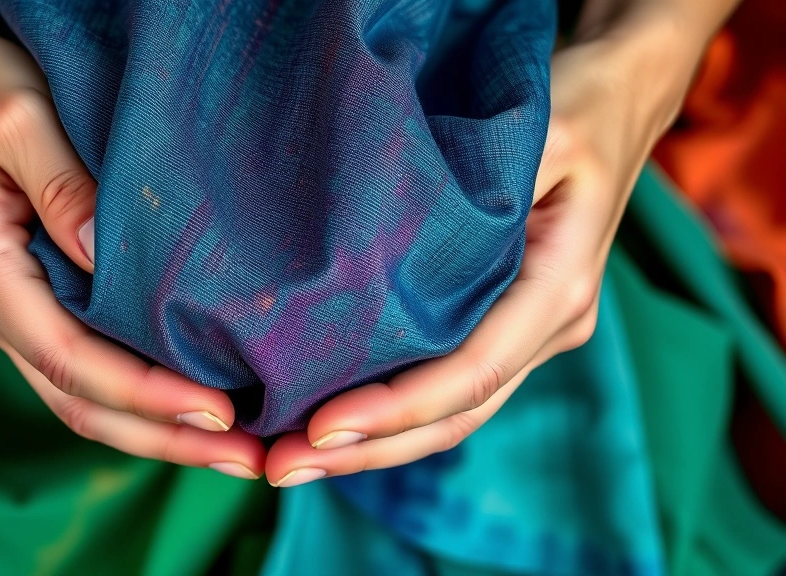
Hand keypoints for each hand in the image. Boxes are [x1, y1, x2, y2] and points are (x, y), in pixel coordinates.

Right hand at [0, 0, 264, 477]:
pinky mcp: (28, 298)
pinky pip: (79, 367)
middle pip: (78, 401)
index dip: (146, 396)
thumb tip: (110, 259)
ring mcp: (5, 308)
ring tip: (228, 448)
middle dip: (161, 437)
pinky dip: (134, 397)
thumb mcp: (19, 119)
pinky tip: (185, 403)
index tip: (219, 412)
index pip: (71, 360)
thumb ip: (64, 188)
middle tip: (244, 457)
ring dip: (152, 430)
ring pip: (78, 396)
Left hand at [263, 1, 734, 486]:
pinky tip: (331, 417)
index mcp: (558, 288)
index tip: (318, 428)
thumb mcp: (539, 134)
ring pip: (451, 413)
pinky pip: (449, 383)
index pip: (472, 373)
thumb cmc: (576, 107)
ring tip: (288, 458)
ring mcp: (530, 333)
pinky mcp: (506, 324)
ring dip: (373, 444)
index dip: (395, 411)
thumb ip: (485, 192)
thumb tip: (386, 253)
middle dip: (367, 450)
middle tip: (279, 467)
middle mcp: (549, 326)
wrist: (618, 102)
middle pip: (456, 415)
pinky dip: (392, 412)